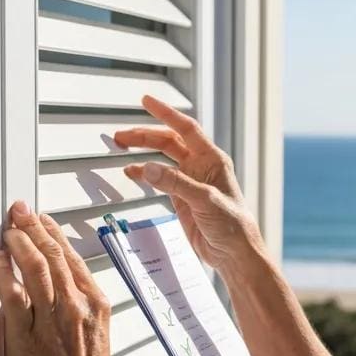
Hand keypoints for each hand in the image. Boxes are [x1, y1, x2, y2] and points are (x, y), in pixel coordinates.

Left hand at [0, 201, 114, 355]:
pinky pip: (12, 295)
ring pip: (34, 267)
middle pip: (52, 254)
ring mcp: (51, 320)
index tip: (42, 219)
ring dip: (18, 243)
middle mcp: (76, 307)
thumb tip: (67, 287)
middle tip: (19, 211)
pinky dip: (3, 273)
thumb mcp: (100, 335)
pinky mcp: (26, 336)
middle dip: (33, 227)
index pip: (72, 257)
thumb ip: (85, 308)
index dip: (54, 233)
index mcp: (96, 305)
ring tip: (8, 231)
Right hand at [115, 95, 265, 273]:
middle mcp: (201, 167)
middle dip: (145, 136)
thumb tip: (148, 168)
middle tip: (121, 135)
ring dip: (143, 151)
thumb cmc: (232, 225)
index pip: (186, 129)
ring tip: (121, 146)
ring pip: (162, 158)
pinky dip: (145, 174)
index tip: (146, 101)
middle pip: (169, 142)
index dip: (166, 113)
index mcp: (212, 160)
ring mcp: (191, 182)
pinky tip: (132, 172)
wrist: (234, 253)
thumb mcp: (205, 200)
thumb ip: (176, 184)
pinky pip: (160, 179)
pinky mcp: (182, 199)